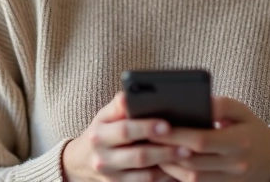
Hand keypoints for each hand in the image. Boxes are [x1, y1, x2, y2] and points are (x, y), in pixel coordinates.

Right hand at [63, 92, 190, 181]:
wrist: (83, 159)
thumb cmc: (103, 130)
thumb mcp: (105, 116)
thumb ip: (118, 106)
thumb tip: (129, 96)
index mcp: (99, 135)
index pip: (125, 130)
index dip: (147, 128)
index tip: (167, 124)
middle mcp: (103, 158)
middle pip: (138, 156)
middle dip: (164, 150)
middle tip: (187, 145)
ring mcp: (112, 177)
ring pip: (145, 175)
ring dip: (168, 165)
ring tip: (186, 155)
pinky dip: (164, 177)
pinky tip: (178, 168)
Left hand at [147, 96, 269, 181]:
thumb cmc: (249, 127)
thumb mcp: (241, 110)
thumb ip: (220, 105)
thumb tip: (199, 100)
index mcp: (241, 141)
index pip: (203, 140)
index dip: (178, 134)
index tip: (157, 125)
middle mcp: (236, 164)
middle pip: (193, 161)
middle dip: (167, 150)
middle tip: (146, 139)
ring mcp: (230, 180)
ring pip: (192, 178)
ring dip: (169, 166)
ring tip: (152, 151)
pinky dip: (178, 176)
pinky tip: (165, 164)